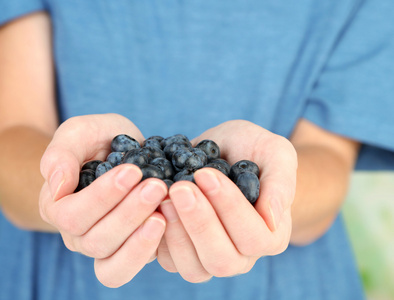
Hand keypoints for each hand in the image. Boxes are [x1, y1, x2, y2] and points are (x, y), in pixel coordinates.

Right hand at [39, 113, 167, 286]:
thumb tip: (57, 185)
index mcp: (56, 207)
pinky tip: (170, 223)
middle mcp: (76, 234)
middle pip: (96, 241)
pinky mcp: (130, 251)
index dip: (103, 197)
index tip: (133, 171)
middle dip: (128, 214)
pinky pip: (135, 265)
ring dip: (141, 238)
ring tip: (163, 212)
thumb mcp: (78, 132)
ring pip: (114, 264)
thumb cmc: (96, 139)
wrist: (121, 149)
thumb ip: (61, 154)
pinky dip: (152, 249)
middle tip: (156, 187)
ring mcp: (104, 247)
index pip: (72, 215)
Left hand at [157, 120, 296, 281]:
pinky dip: (156, 236)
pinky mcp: (181, 254)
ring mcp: (209, 258)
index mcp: (271, 236)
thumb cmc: (251, 149)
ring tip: (164, 196)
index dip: (229, 208)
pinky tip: (153, 205)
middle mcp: (242, 256)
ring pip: (193, 268)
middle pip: (222, 259)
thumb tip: (271, 216)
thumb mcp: (274, 151)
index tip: (206, 174)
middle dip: (199, 223)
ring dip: (176, 233)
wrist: (222, 151)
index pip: (253, 237)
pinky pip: (168, 261)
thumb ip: (280, 182)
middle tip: (180, 188)